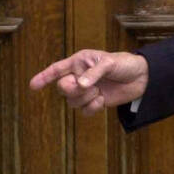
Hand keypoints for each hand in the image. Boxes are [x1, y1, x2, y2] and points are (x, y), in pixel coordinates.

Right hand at [29, 49, 148, 115]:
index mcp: (79, 62)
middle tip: (86, 87)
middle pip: (63, 88)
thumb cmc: (124, 64)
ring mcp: (86, 90)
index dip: (44, 77)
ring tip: (99, 92)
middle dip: (72, 90)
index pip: (57, 69)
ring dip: (85, 99)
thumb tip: (81, 85)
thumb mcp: (109, 63)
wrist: (141, 78)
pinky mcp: (94, 102)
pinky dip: (92, 107)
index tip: (32, 86)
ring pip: (73, 101)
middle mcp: (79, 76)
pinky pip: (84, 111)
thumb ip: (94, 73)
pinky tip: (102, 100)